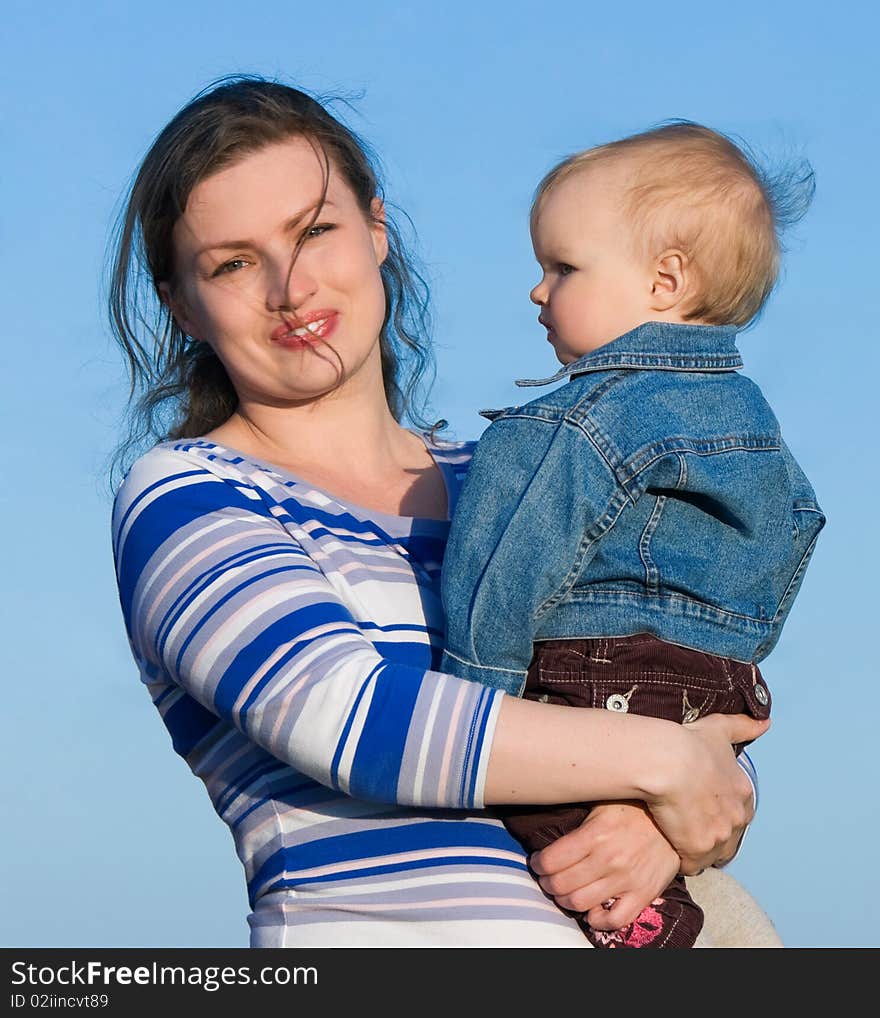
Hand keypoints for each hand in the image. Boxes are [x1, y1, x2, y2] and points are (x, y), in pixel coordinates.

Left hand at [529, 801, 680, 930]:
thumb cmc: (634, 808)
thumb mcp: (601, 803)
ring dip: (565, 900)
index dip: (537, 863)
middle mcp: (608, 859)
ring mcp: (626, 879)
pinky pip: (615, 919)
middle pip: (560, 884)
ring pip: (580, 903)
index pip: (550, 860)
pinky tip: (591, 911)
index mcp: (594, 834)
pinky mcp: (643, 894)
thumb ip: (578, 820)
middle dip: (547, 882)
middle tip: (548, 877)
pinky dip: (597, 920)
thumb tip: (550, 824)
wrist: (675, 820)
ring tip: (565, 891)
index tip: (538, 861)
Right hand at [645, 713, 768, 873]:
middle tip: (686, 826)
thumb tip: (766, 723)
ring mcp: (719, 836)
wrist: (668, 760)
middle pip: (727, 839)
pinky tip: (667, 846)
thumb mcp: (720, 729)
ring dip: (695, 850)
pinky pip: (690, 864)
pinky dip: (680, 858)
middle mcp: (737, 818)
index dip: (718, 815)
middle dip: (709, 836)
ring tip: (674, 839)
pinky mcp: (698, 849)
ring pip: (710, 855)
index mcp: (743, 793)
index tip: (700, 810)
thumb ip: (744, 726)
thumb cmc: (690, 743)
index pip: (737, 815)